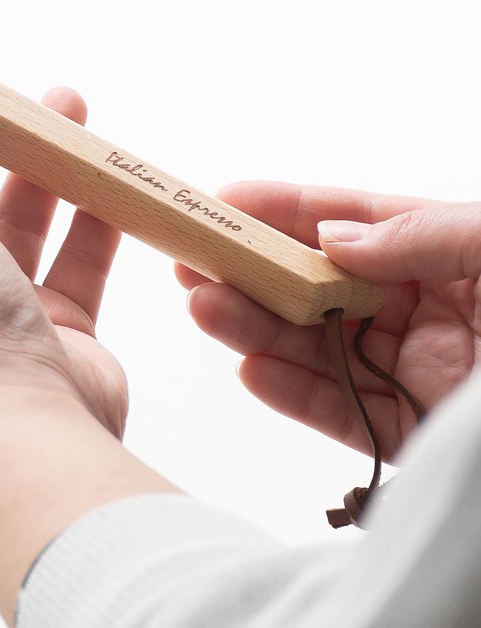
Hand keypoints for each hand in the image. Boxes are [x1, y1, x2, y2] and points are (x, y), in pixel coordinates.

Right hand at [176, 181, 480, 461]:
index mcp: (442, 256)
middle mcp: (419, 310)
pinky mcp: (413, 434)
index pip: (350, 226)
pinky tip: (250, 368)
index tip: (225, 201)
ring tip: (206, 309)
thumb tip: (329, 238)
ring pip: (315, 349)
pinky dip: (290, 394)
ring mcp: (412, 372)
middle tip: (193, 262)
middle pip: (317, 289)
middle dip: (252, 274)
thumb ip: (419, 235)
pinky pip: (341, 414)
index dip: (284, 211)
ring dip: (255, 330)